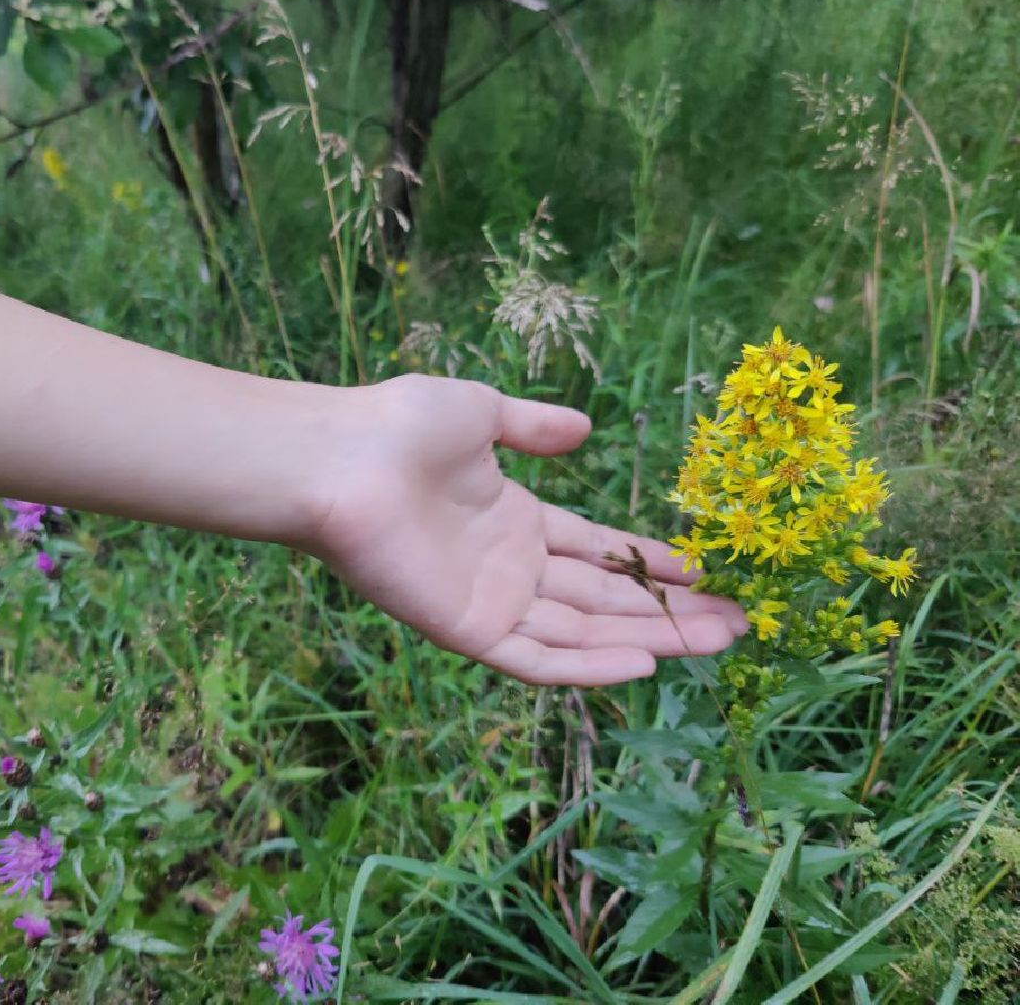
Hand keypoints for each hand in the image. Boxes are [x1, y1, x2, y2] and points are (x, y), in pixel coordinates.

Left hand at [309, 375, 748, 684]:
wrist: (339, 456)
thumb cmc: (398, 425)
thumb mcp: (481, 411)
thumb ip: (532, 426)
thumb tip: (584, 428)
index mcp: (514, 519)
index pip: (597, 550)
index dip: (650, 563)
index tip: (706, 571)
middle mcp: (509, 567)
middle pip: (603, 598)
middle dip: (670, 610)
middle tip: (739, 622)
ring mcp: (490, 600)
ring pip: (584, 633)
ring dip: (650, 638)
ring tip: (718, 643)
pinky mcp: (467, 629)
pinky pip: (537, 658)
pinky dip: (588, 666)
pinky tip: (645, 663)